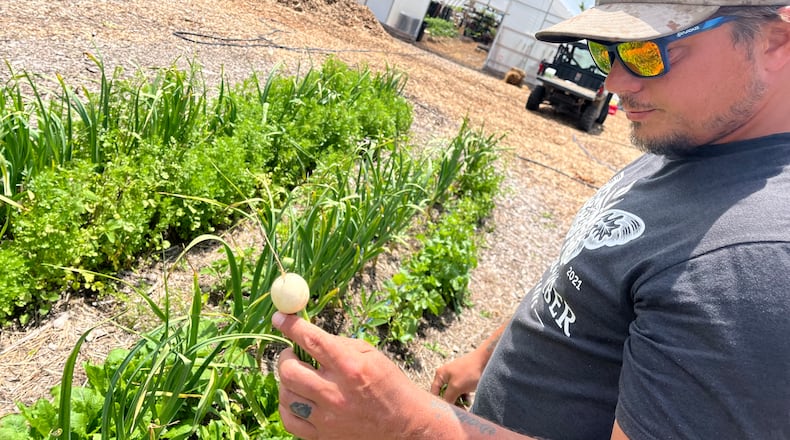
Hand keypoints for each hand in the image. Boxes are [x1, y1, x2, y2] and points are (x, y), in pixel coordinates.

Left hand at [273, 312, 424, 439]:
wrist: (405, 426)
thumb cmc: (389, 385)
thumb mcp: (371, 355)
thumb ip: (340, 345)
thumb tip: (309, 336)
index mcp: (351, 367)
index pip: (312, 340)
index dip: (291, 326)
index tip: (279, 317)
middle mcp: (336, 393)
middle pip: (289, 371)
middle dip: (285, 357)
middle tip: (291, 355)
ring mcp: (328, 418)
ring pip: (286, 395)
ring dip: (286, 381)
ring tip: (298, 377)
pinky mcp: (323, 437)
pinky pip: (289, 420)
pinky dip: (288, 406)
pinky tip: (297, 398)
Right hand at [430, 350, 486, 405]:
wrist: (486, 361)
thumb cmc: (470, 370)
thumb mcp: (456, 386)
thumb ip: (448, 398)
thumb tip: (444, 408)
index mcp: (440, 375)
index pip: (434, 393)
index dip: (439, 403)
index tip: (446, 411)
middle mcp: (446, 376)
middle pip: (444, 394)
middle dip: (451, 403)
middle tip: (458, 410)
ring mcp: (455, 378)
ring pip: (453, 394)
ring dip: (458, 401)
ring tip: (465, 406)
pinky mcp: (463, 380)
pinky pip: (460, 392)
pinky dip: (464, 397)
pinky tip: (468, 400)